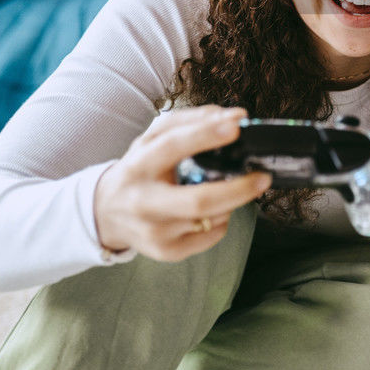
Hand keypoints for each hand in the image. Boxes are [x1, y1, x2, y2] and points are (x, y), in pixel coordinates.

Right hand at [93, 105, 270, 261]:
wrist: (106, 213)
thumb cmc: (139, 169)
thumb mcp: (153, 138)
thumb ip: (191, 121)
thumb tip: (235, 116)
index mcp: (138, 166)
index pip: (172, 147)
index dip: (206, 135)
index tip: (237, 125)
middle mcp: (143, 202)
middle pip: (199, 200)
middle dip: (238, 189)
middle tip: (263, 177)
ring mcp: (154, 232)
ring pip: (211, 218)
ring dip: (232, 201)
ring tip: (232, 188)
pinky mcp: (166, 252)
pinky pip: (211, 235)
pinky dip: (222, 219)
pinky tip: (212, 210)